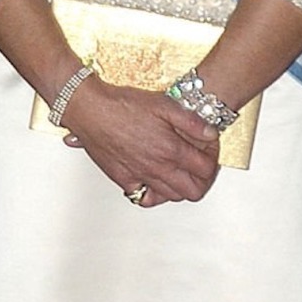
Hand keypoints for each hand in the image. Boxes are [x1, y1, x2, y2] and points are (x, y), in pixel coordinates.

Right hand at [61, 76, 220, 205]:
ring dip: (180, 186)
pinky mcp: (123, 179)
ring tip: (178, 170)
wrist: (89, 109)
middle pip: (193, 191)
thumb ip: (191, 121)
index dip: (212, 160)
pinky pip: (145, 198)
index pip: (205, 169)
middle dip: (202, 180)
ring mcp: (141, 176)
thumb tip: (210, 134)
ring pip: (172, 196)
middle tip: (198, 166)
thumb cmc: (122, 104)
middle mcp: (158, 168)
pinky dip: (154, 194)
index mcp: (171, 149)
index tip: (208, 151)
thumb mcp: (162, 103)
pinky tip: (153, 179)